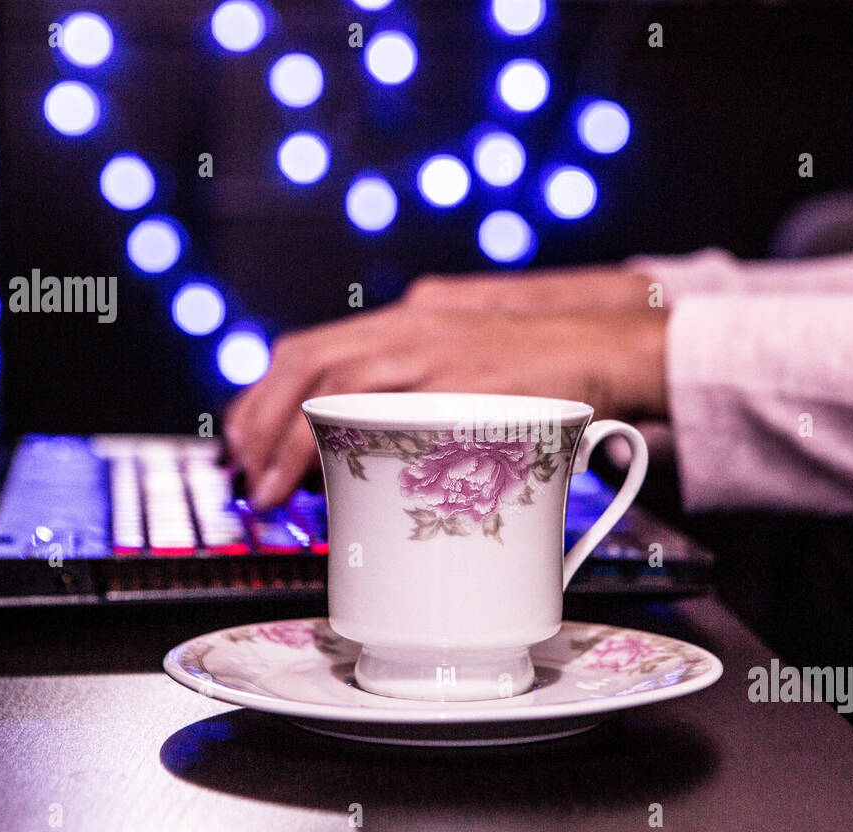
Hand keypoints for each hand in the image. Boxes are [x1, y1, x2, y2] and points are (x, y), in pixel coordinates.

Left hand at [223, 266, 665, 508]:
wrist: (611, 349)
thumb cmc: (541, 370)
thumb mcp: (464, 368)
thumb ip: (414, 390)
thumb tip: (357, 445)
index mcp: (407, 322)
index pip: (311, 348)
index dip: (263, 395)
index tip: (242, 439)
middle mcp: (414, 327)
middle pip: (308, 362)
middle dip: (259, 420)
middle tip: (244, 473)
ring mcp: (441, 354)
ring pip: (338, 383)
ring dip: (290, 438)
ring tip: (270, 487)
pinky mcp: (471, 386)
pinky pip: (400, 415)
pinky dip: (356, 446)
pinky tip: (339, 478)